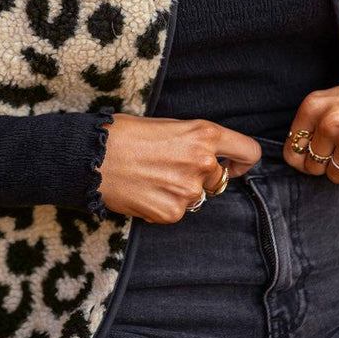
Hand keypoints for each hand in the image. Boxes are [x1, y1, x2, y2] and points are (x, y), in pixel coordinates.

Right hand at [97, 114, 261, 222]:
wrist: (90, 157)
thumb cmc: (122, 134)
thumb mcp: (167, 124)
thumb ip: (194, 139)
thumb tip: (209, 154)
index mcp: (205, 134)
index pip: (248, 152)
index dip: (242, 161)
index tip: (231, 165)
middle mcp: (203, 163)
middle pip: (218, 178)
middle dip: (199, 176)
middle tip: (168, 168)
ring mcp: (188, 191)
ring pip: (196, 196)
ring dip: (179, 191)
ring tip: (149, 178)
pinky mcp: (172, 213)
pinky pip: (176, 211)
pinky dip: (162, 205)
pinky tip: (142, 191)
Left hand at [284, 61, 338, 184]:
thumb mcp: (336, 100)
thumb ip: (316, 124)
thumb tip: (299, 160)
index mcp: (315, 106)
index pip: (292, 150)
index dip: (304, 158)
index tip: (319, 156)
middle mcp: (331, 122)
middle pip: (314, 167)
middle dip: (330, 163)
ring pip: (337, 176)